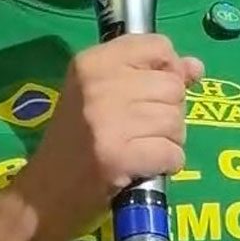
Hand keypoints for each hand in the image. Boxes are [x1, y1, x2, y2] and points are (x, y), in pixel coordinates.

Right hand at [11, 34, 203, 240]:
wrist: (44, 194)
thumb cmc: (75, 142)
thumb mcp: (102, 95)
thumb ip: (149, 74)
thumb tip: (195, 66)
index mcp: (91, 62)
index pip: (157, 46)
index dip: (168, 70)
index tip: (153, 92)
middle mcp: (99, 84)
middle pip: (172, 86)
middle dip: (169, 112)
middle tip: (141, 130)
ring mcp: (107, 120)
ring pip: (176, 121)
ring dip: (169, 141)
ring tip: (141, 148)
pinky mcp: (117, 156)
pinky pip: (172, 152)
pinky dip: (167, 164)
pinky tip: (145, 166)